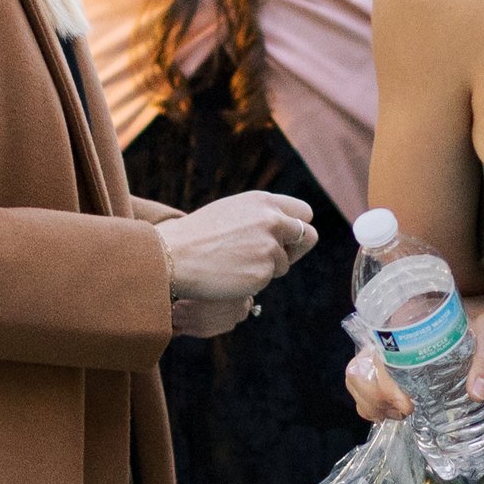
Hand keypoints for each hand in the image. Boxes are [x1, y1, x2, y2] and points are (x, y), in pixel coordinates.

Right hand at [157, 191, 314, 337]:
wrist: (174, 255)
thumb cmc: (197, 234)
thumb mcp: (231, 212)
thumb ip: (260, 217)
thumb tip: (285, 228)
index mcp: (263, 201)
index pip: (303, 212)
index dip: (296, 227)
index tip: (285, 238)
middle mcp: (272, 220)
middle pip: (309, 236)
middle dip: (298, 249)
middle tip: (275, 257)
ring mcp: (270, 246)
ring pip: (284, 263)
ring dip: (267, 268)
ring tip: (235, 264)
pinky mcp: (264, 271)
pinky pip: (268, 280)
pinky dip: (253, 281)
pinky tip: (230, 274)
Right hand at [345, 290, 483, 424]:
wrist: (476, 303)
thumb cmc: (480, 313)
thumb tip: (476, 394)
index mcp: (407, 322)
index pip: (380, 357)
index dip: (386, 387)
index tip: (408, 405)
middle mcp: (388, 334)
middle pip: (359, 370)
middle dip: (375, 399)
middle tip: (406, 411)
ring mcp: (384, 346)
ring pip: (356, 376)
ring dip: (370, 401)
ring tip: (399, 412)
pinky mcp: (387, 358)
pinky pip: (361, 380)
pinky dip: (369, 400)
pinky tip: (392, 409)